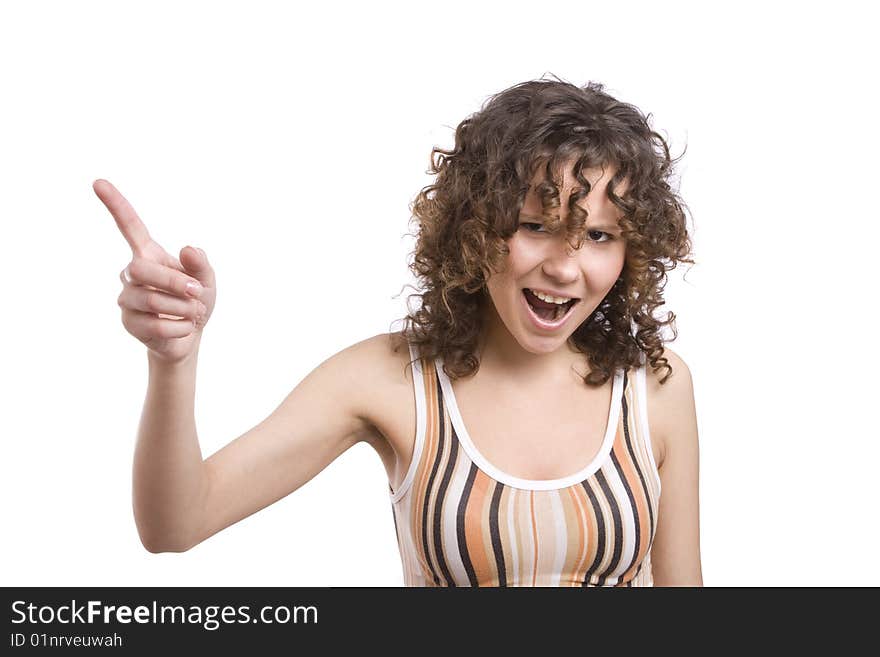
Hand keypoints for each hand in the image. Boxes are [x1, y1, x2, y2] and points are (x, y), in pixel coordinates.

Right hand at [94, 179, 216, 364]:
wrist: (190, 336)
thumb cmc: (196, 300)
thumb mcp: (207, 280)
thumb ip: (201, 265)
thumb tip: (189, 249)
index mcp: (150, 254)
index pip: (130, 226)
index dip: (116, 205)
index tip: (98, 182)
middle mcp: (132, 273)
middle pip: (141, 270)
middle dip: (174, 282)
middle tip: (197, 292)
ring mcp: (127, 298)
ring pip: (149, 300)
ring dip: (183, 308)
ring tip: (193, 311)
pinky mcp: (129, 322)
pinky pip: (156, 325)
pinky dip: (181, 327)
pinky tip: (184, 326)